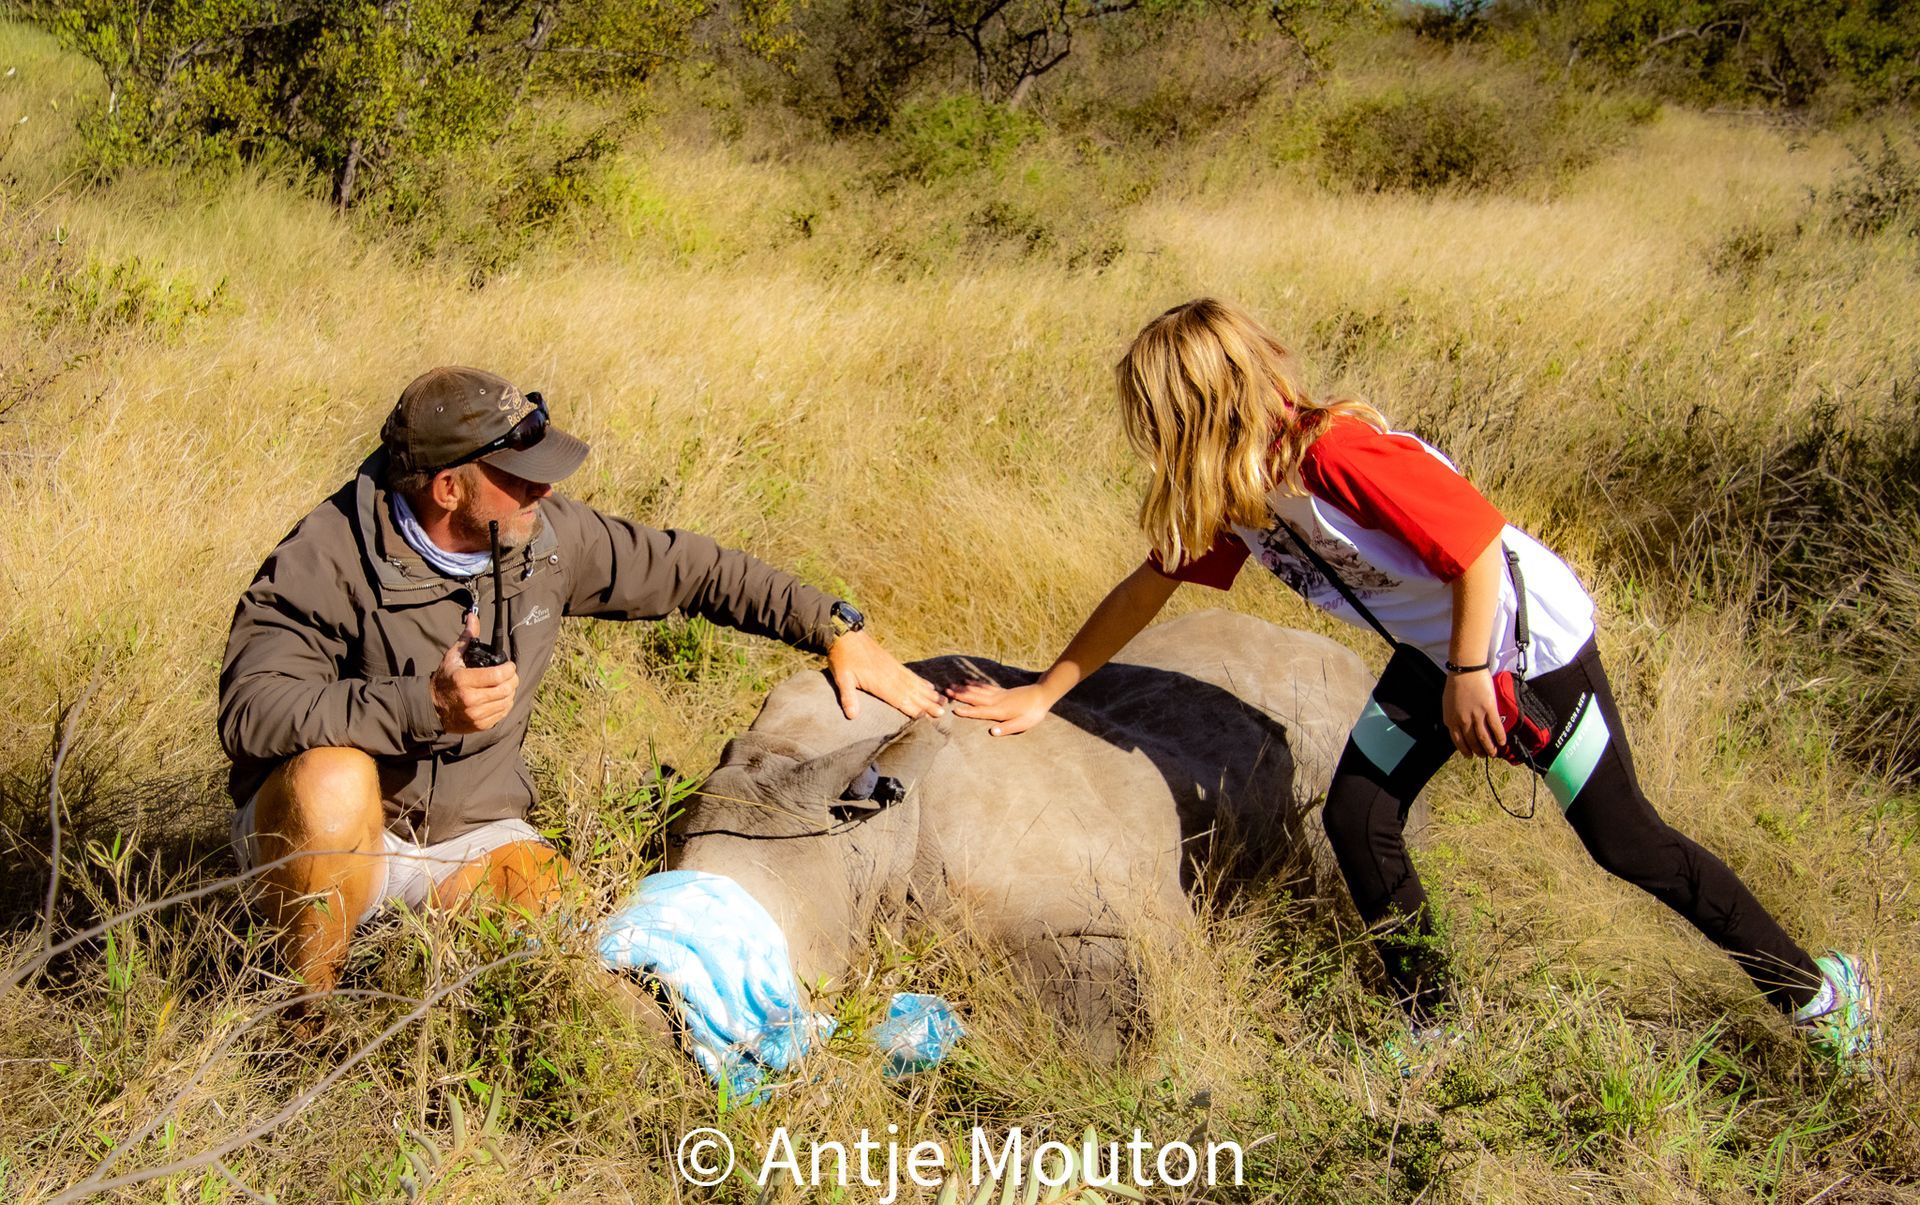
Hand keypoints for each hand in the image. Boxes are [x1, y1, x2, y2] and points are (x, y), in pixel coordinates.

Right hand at [432, 612, 519, 734]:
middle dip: (513, 679)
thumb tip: (473, 617)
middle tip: (510, 675)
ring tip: (505, 685)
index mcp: (464, 680)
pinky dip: (505, 704)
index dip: (509, 669)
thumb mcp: (453, 657)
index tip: (509, 665)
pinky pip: (502, 714)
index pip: (498, 675)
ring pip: (507, 701)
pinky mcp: (480, 725)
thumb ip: (467, 638)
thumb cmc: (444, 679)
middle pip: (506, 689)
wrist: (432, 708)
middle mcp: (471, 699)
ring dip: (510, 692)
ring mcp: (476, 714)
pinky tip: (500, 698)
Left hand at [825, 630, 944, 719]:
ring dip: (929, 694)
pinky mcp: (893, 663)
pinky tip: (930, 687)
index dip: (915, 709)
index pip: (901, 699)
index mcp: (880, 682)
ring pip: (915, 684)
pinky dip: (922, 682)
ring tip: (943, 701)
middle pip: (913, 693)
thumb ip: (848, 697)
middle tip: (943, 712)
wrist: (846, 633)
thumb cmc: (842, 657)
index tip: (930, 717)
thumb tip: (852, 716)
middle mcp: (891, 675)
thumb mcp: (842, 677)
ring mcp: (894, 668)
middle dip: (928, 703)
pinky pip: (911, 675)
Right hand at [946, 681, 1056, 736]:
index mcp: (1000, 711)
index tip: (954, 709)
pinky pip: (984, 686)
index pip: (980, 711)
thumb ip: (1007, 728)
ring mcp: (998, 694)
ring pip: (977, 691)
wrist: (1042, 694)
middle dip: (960, 695)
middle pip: (974, 698)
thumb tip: (992, 732)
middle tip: (945, 691)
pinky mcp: (1001, 691)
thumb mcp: (1022, 724)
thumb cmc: (1033, 713)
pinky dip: (975, 684)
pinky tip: (968, 681)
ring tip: (951, 685)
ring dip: (963, 688)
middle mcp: (996, 701)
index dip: (967, 711)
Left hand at [1442, 669, 1502, 757]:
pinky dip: (1499, 736)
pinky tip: (1502, 742)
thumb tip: (1458, 727)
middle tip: (1483, 755)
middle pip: (1472, 741)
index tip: (1470, 755)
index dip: (1465, 750)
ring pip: (1484, 737)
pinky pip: (1495, 726)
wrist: (1465, 670)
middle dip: (1478, 751)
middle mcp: (1462, 720)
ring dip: (1489, 748)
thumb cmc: (1455, 683)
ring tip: (1493, 753)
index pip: (1458, 741)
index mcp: (1451, 719)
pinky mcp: (1488, 709)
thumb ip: (1453, 716)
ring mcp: (1476, 715)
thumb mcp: (1448, 703)